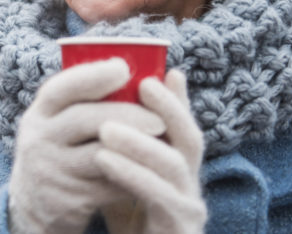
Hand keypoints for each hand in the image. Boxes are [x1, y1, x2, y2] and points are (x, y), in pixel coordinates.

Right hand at [8, 58, 165, 233]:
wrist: (36, 208)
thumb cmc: (61, 151)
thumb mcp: (59, 123)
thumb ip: (86, 101)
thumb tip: (137, 68)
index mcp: (40, 113)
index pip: (60, 88)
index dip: (92, 75)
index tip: (123, 68)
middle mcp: (38, 139)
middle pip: (84, 119)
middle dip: (127, 114)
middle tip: (160, 119)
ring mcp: (51, 171)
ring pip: (100, 155)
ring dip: (135, 148)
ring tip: (164, 144)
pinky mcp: (68, 199)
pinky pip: (108, 186)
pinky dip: (132, 176)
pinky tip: (150, 171)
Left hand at [96, 70, 205, 233]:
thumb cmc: (126, 223)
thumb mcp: (121, 180)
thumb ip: (118, 148)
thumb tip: (100, 107)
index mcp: (181, 172)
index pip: (185, 129)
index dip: (177, 101)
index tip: (160, 73)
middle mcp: (191, 187)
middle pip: (191, 140)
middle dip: (169, 108)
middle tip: (143, 85)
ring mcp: (189, 210)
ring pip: (174, 166)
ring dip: (140, 141)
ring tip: (106, 126)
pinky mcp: (180, 230)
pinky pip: (159, 198)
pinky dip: (131, 174)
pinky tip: (104, 159)